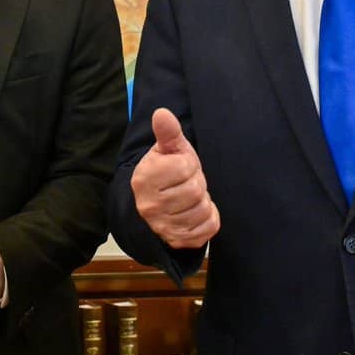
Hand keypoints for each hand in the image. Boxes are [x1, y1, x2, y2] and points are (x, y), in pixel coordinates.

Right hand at [130, 108, 219, 249]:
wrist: (155, 205)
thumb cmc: (165, 173)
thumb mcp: (167, 150)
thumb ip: (167, 132)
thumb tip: (162, 113)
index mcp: (145, 179)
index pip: (185, 167)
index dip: (189, 164)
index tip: (181, 167)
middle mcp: (150, 206)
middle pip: (195, 190)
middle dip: (197, 183)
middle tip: (187, 183)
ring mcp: (163, 227)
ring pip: (203, 209)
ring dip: (202, 201)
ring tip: (190, 197)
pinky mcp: (179, 241)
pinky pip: (209, 226)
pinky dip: (209, 217)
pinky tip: (196, 211)